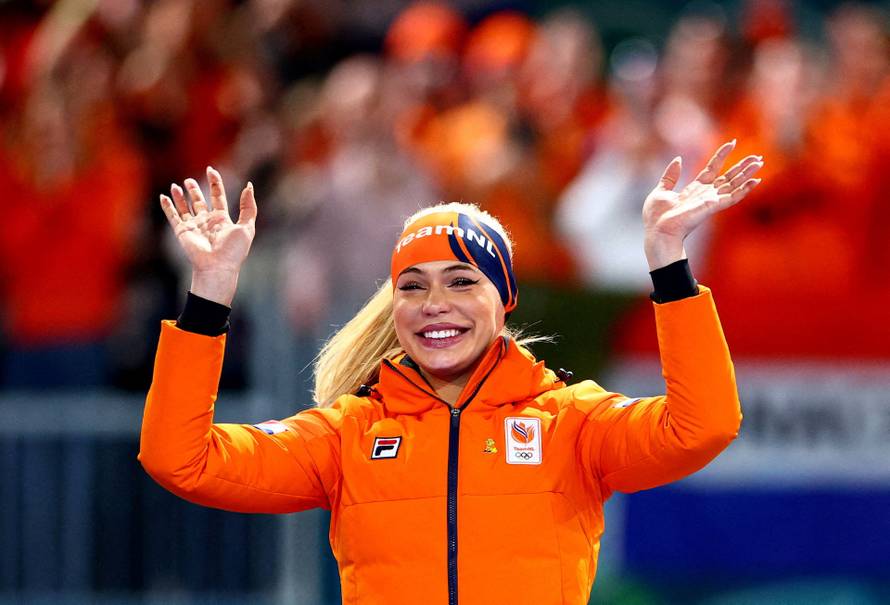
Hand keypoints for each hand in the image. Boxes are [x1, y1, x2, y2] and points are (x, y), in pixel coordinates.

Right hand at [160, 167, 256, 305]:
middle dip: (194, 190)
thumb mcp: (247, 226)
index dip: (215, 183)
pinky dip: (167, 207)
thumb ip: (248, 207)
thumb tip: (249, 186)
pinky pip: (173, 216)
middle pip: (199, 201)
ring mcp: (194, 226)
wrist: (217, 267)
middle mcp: (207, 221)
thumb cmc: (234, 251)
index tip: (211, 170)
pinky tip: (163, 197)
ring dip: (180, 197)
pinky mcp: (182, 231)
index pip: (217, 196)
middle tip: (189, 180)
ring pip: (185, 207)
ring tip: (176, 185)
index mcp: (222, 219)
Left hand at [642, 140, 761, 269]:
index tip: (732, 142)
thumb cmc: (657, 217)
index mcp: (694, 189)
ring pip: (734, 184)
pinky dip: (745, 189)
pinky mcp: (713, 206)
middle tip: (757, 156)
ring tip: (759, 163)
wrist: (658, 231)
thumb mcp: (661, 190)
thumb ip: (671, 175)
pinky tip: (756, 181)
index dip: (722, 155)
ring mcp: (710, 201)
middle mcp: (706, 195)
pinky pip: (733, 197)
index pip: (712, 168)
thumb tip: (678, 159)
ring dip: (747, 174)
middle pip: (728, 177)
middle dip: (742, 166)